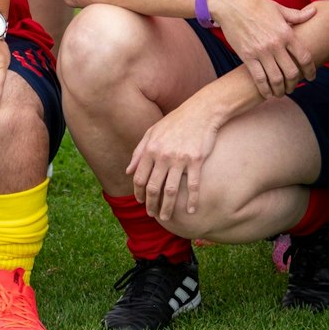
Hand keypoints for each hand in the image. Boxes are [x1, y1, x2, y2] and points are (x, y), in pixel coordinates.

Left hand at [127, 95, 220, 218]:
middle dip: (151, 204)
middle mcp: (163, 156)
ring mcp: (180, 159)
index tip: (140, 202)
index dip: (138, 193)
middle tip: (152, 215)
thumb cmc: (176, 121)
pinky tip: (191, 210)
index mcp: (151, 149)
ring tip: (167, 217)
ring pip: (171, 190)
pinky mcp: (196, 161)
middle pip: (153, 187)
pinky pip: (193, 186)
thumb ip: (139, 151)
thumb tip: (128, 171)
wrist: (201, 112)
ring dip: (168, 207)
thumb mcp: (152, 132)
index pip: (139, 177)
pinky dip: (191, 200)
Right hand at [209, 0, 319, 96]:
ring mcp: (261, 52)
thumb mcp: (278, 7)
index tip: (310, 77)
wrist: (230, 4)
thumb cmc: (254, 3)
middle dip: (294, 83)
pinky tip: (267, 93)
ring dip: (281, 90)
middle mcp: (275, 44)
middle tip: (293, 87)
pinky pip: (259, 78)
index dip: (310, 71)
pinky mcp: (247, 57)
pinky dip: (265, 89)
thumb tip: (314, 11)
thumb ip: (297, 15)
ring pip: (276, 79)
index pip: (304, 57)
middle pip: (291, 72)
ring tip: (281, 92)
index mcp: (286, 33)